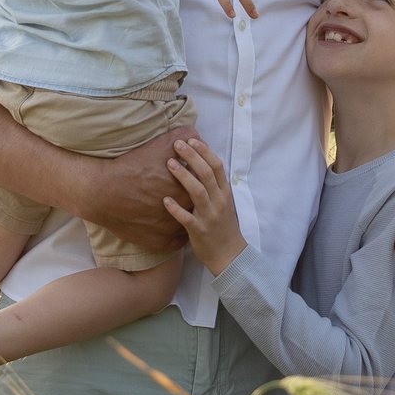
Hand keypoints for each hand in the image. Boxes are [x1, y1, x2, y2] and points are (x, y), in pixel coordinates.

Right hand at [76, 127, 196, 251]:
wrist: (103, 192)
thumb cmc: (131, 167)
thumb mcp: (158, 145)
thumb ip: (183, 137)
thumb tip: (197, 134)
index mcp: (187, 189)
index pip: (202, 185)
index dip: (197, 180)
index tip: (191, 176)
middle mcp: (183, 212)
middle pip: (197, 206)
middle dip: (194, 199)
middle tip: (185, 192)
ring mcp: (172, 230)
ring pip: (189, 225)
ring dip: (187, 218)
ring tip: (182, 209)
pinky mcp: (159, 242)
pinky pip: (177, 241)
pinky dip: (176, 233)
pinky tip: (173, 224)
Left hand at [160, 137, 246, 275]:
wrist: (229, 254)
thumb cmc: (223, 226)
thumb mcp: (224, 202)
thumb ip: (214, 186)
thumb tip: (199, 164)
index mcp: (225, 193)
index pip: (217, 166)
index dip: (204, 151)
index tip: (192, 139)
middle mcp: (219, 201)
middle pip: (206, 174)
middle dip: (192, 157)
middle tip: (177, 145)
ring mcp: (210, 216)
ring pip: (198, 191)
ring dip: (183, 176)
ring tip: (170, 163)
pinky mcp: (199, 230)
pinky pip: (187, 218)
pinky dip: (176, 209)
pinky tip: (165, 200)